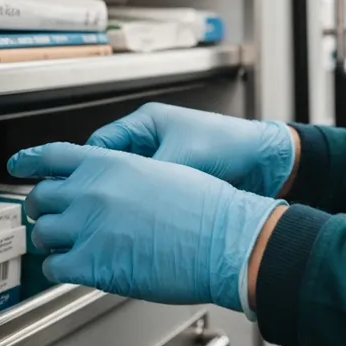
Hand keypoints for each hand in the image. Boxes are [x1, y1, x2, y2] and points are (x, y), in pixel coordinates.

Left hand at [7, 142, 284, 311]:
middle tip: (46, 215)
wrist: (225, 239)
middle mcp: (92, 192)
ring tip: (63, 245)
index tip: (18, 165)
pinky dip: (58, 269)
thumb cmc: (207, 208)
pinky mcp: (93, 263)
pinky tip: (71, 268)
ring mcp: (89, 227)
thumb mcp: (162, 171)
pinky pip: (55, 267)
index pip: (53, 155)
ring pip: (44, 233)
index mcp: (110, 164)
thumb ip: (127, 175)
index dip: (30, 160)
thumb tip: (112, 186)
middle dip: (42, 208)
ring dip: (50, 240)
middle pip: (41, 196)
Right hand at [86, 103, 297, 197]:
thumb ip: (150, 173)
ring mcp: (163, 163)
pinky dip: (144, 208)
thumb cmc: (231, 144)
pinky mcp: (176, 183)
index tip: (78, 187)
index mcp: (147, 123)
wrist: (267, 163)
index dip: (88, 166)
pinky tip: (140, 222)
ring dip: (126, 199)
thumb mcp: (184, 157)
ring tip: (115, 217)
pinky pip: (149, 196)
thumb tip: (120, 195)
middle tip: (91, 207)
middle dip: (103, 186)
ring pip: (130, 184)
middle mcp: (152, 141)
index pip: (101, 144)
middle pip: (111, 166)